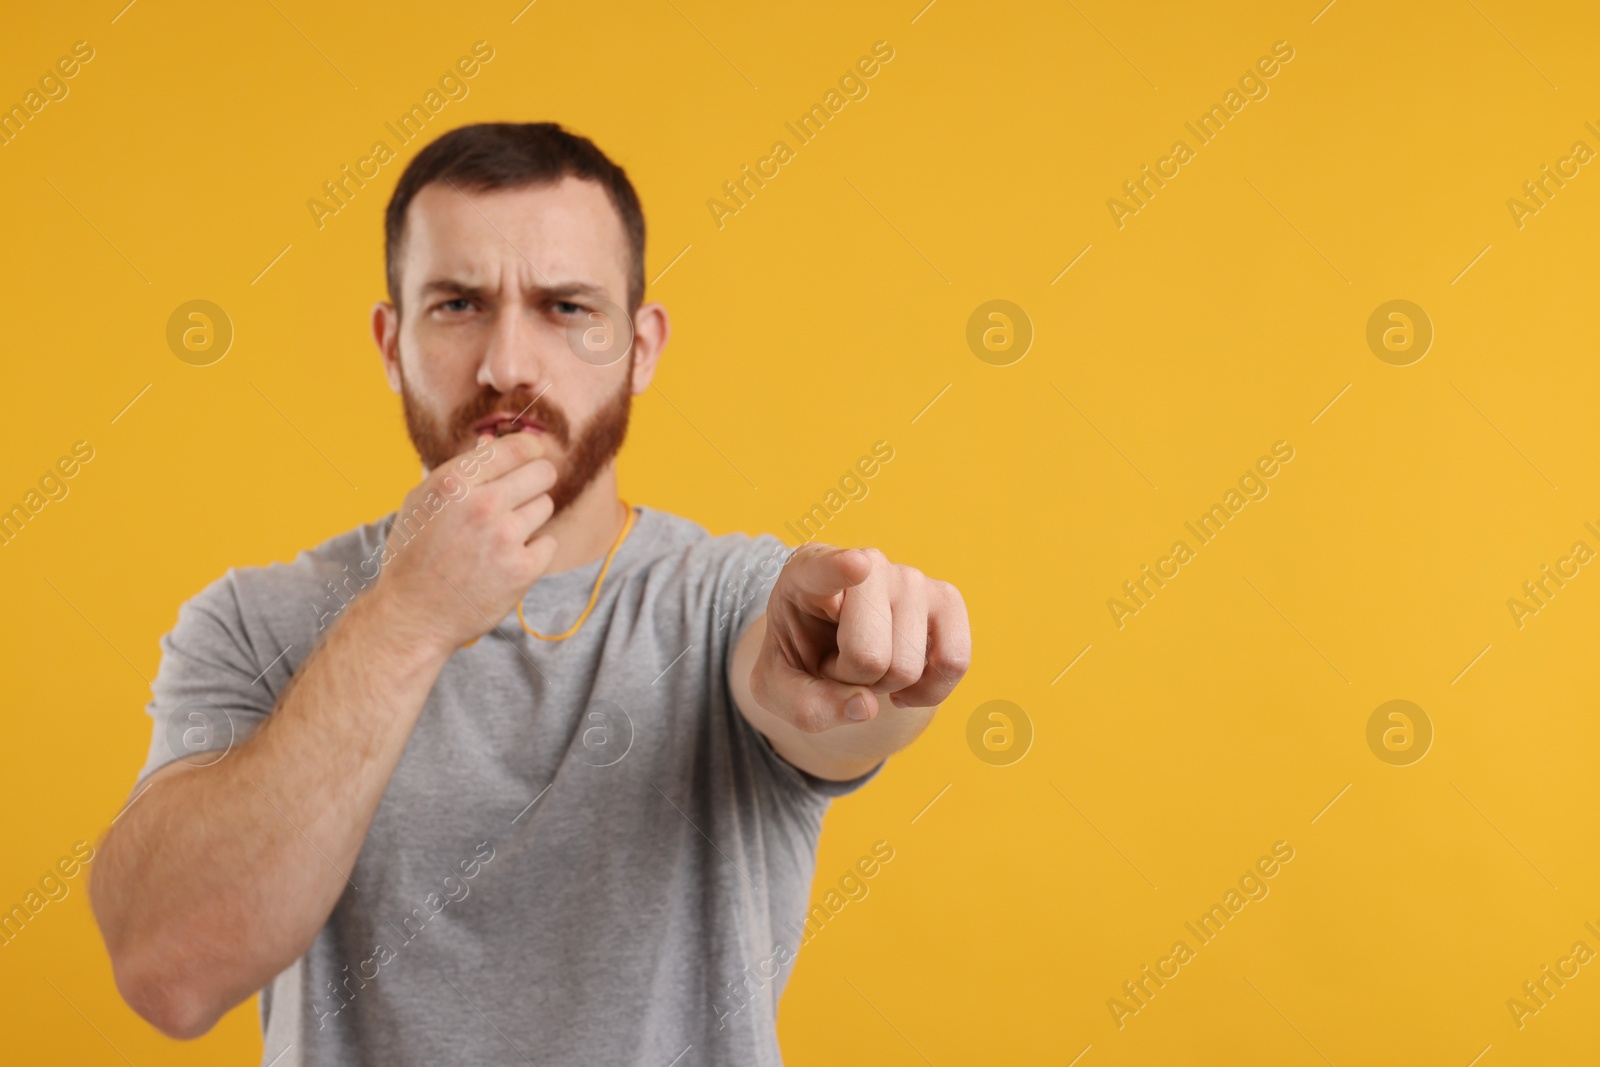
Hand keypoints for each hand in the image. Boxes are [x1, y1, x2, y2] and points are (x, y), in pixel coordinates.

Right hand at [370, 432, 558, 652]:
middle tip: (525, 493)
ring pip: (546, 506)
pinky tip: (508, 560)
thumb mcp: (423, 502)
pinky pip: (549, 542)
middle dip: (537, 479)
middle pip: (542, 473)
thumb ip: (460, 470)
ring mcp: (505, 538)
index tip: (534, 452)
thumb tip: (490, 439)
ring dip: (531, 517)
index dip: (530, 448)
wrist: (414, 615)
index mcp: (454, 483)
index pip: (515, 448)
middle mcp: (482, 506)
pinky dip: (534, 551)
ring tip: (502, 535)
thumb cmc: (413, 555)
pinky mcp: (523, 569)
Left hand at [749, 543, 970, 733]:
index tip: (856, 566)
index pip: (824, 568)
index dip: (840, 568)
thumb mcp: (777, 689)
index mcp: (806, 573)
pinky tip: (904, 683)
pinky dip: (928, 691)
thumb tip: (865, 706)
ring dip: (884, 685)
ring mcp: (911, 578)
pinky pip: (953, 662)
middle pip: (868, 655)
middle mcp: (866, 563)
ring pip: (906, 667)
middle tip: (837, 663)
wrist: (834, 650)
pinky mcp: (946, 599)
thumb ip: (805, 705)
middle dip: (852, 680)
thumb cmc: (801, 658)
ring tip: (864, 661)